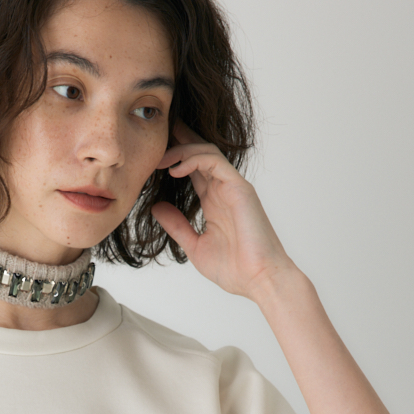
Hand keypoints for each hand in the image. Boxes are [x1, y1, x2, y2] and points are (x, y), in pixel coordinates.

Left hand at [151, 119, 298, 302]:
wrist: (258, 280)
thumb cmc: (234, 269)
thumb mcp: (194, 245)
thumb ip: (176, 225)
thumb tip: (156, 207)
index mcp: (214, 201)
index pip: (194, 169)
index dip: (176, 156)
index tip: (154, 152)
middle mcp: (223, 190)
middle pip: (200, 152)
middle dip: (179, 139)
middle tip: (157, 132)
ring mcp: (232, 187)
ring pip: (206, 151)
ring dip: (181, 150)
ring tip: (159, 159)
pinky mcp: (239, 187)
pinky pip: (214, 161)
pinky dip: (193, 159)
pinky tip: (174, 169)